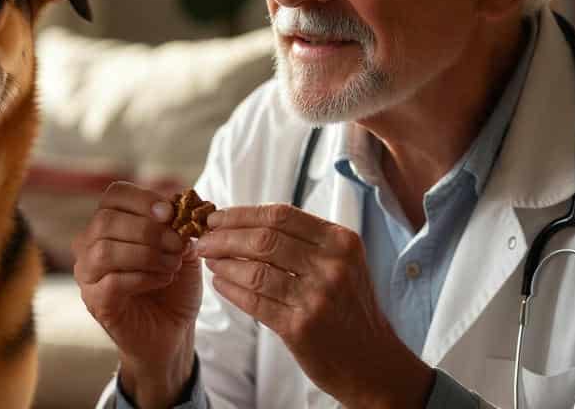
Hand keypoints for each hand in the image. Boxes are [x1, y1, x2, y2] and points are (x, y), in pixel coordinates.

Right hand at [71, 182, 200, 407]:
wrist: (172, 330)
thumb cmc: (173, 285)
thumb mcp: (182, 247)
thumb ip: (179, 225)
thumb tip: (180, 204)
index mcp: (110, 223)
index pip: (114, 195)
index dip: (142, 199)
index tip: (170, 213)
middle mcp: (90, 244)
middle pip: (106, 220)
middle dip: (148, 230)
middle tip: (178, 245)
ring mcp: (88, 274)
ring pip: (105, 250)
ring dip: (146, 254)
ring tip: (171, 265)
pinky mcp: (95, 301)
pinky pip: (112, 282)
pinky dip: (144, 277)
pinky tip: (162, 280)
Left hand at [196, 203, 432, 407]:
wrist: (372, 361)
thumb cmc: (348, 306)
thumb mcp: (341, 263)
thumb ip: (304, 240)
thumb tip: (245, 219)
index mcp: (341, 241)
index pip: (280, 215)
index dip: (241, 213)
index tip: (216, 217)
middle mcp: (332, 265)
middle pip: (263, 239)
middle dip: (224, 237)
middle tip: (202, 239)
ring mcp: (317, 297)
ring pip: (255, 270)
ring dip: (223, 263)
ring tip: (209, 260)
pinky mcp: (301, 327)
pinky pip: (254, 301)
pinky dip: (231, 290)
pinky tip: (220, 285)